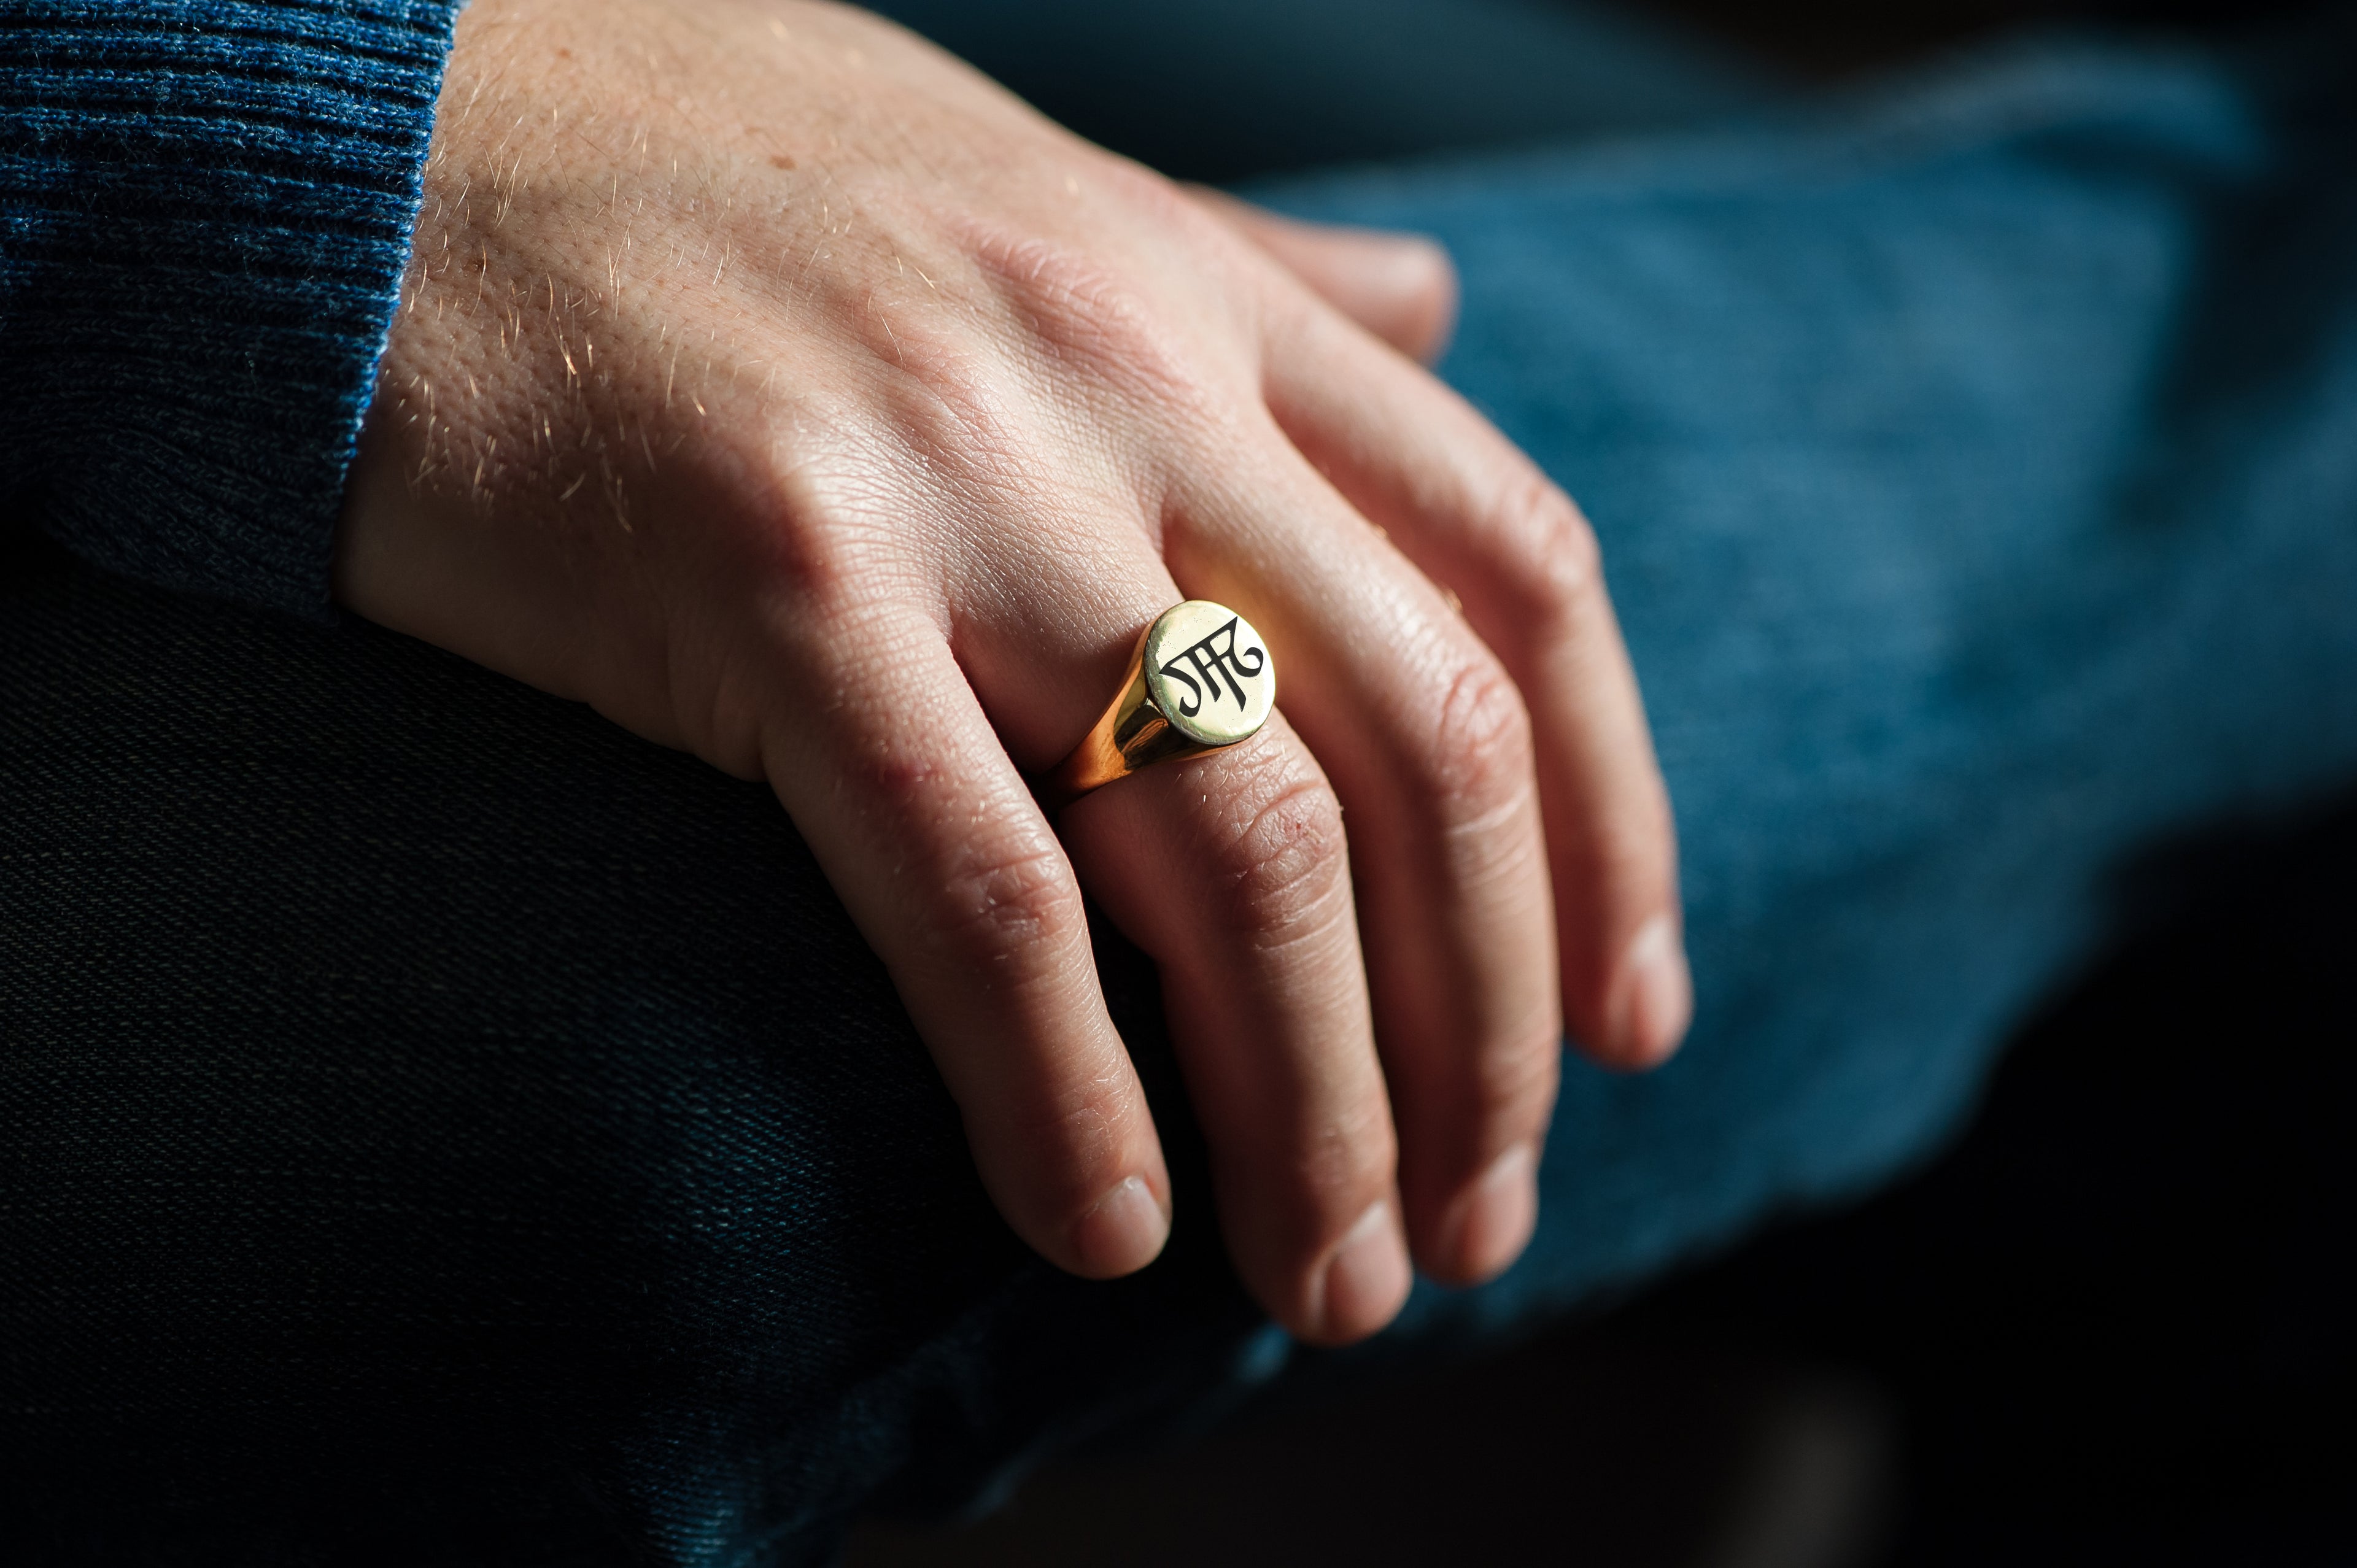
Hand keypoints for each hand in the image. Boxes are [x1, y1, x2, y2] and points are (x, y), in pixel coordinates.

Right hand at [335, 0, 1686, 1344]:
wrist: (387, 135)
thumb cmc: (714, 180)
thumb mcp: (1039, 185)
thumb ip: (1254, 267)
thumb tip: (1437, 305)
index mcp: (1211, 304)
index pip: (1520, 589)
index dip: (1613, 832)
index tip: (1627, 1026)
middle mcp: (1129, 381)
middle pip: (1421, 754)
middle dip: (1486, 1030)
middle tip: (1475, 1226)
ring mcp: (958, 482)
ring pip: (1241, 848)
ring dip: (1314, 1106)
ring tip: (1328, 1277)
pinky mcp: (767, 584)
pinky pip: (972, 888)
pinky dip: (1058, 1089)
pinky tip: (1100, 1227)